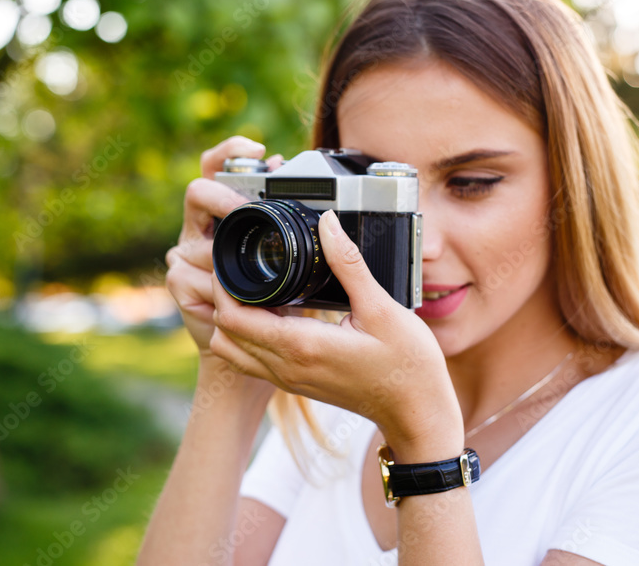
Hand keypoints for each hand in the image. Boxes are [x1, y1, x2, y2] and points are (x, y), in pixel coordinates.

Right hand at [164, 137, 281, 369]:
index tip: (257, 146)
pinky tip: (234, 300)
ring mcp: (185, 255)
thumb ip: (297, 231)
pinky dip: (219, 291)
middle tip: (242, 207)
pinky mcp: (178, 283)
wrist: (257, 351)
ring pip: (200, 242)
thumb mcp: (295, 265)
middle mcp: (201, 229)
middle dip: (222, 199)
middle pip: (198, 192)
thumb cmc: (278, 305)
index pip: (218, 168)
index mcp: (226, 214)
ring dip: (226, 256)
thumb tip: (317, 202)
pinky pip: (195, 278)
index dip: (230, 151)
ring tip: (251, 271)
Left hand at [209, 209, 463, 458]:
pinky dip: (246, 336)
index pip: (232, 318)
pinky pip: (251, 360)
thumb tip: (327, 224)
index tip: (235, 259)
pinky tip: (273, 313)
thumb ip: (349, 264)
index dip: (223, 286)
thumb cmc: (407, 366)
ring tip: (254, 289)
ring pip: (231, 350)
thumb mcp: (382, 308)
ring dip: (231, 320)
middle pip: (222, 333)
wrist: (417, 414)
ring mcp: (288, 379)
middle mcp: (286, 366)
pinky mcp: (295, 383)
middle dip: (221, 299)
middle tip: (241, 268)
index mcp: (300, 346)